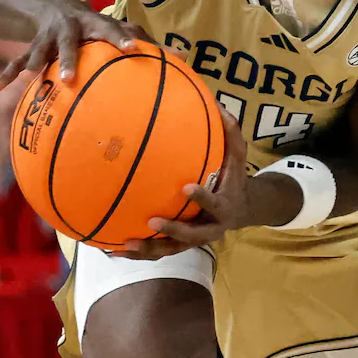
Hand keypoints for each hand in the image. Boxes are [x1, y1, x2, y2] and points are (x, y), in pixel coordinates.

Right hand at [0, 5, 154, 90]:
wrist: (53, 5)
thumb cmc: (96, 25)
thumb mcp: (117, 27)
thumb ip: (145, 41)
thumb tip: (183, 57)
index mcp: (94, 24)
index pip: (111, 29)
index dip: (122, 37)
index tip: (134, 48)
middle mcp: (69, 29)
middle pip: (68, 43)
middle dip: (67, 59)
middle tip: (69, 78)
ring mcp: (46, 38)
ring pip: (38, 51)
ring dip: (32, 65)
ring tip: (29, 79)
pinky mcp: (30, 46)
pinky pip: (15, 62)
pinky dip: (6, 76)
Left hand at [114, 108, 300, 259]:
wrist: (243, 209)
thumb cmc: (235, 177)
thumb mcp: (238, 156)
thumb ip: (231, 134)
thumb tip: (219, 105)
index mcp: (224, 206)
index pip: (214, 203)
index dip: (202, 198)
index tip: (187, 187)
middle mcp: (210, 228)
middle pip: (192, 236)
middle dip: (172, 230)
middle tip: (151, 222)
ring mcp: (194, 239)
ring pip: (171, 249)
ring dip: (148, 249)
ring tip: (124, 244)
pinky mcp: (181, 244)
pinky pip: (159, 251)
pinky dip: (138, 252)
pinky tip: (113, 250)